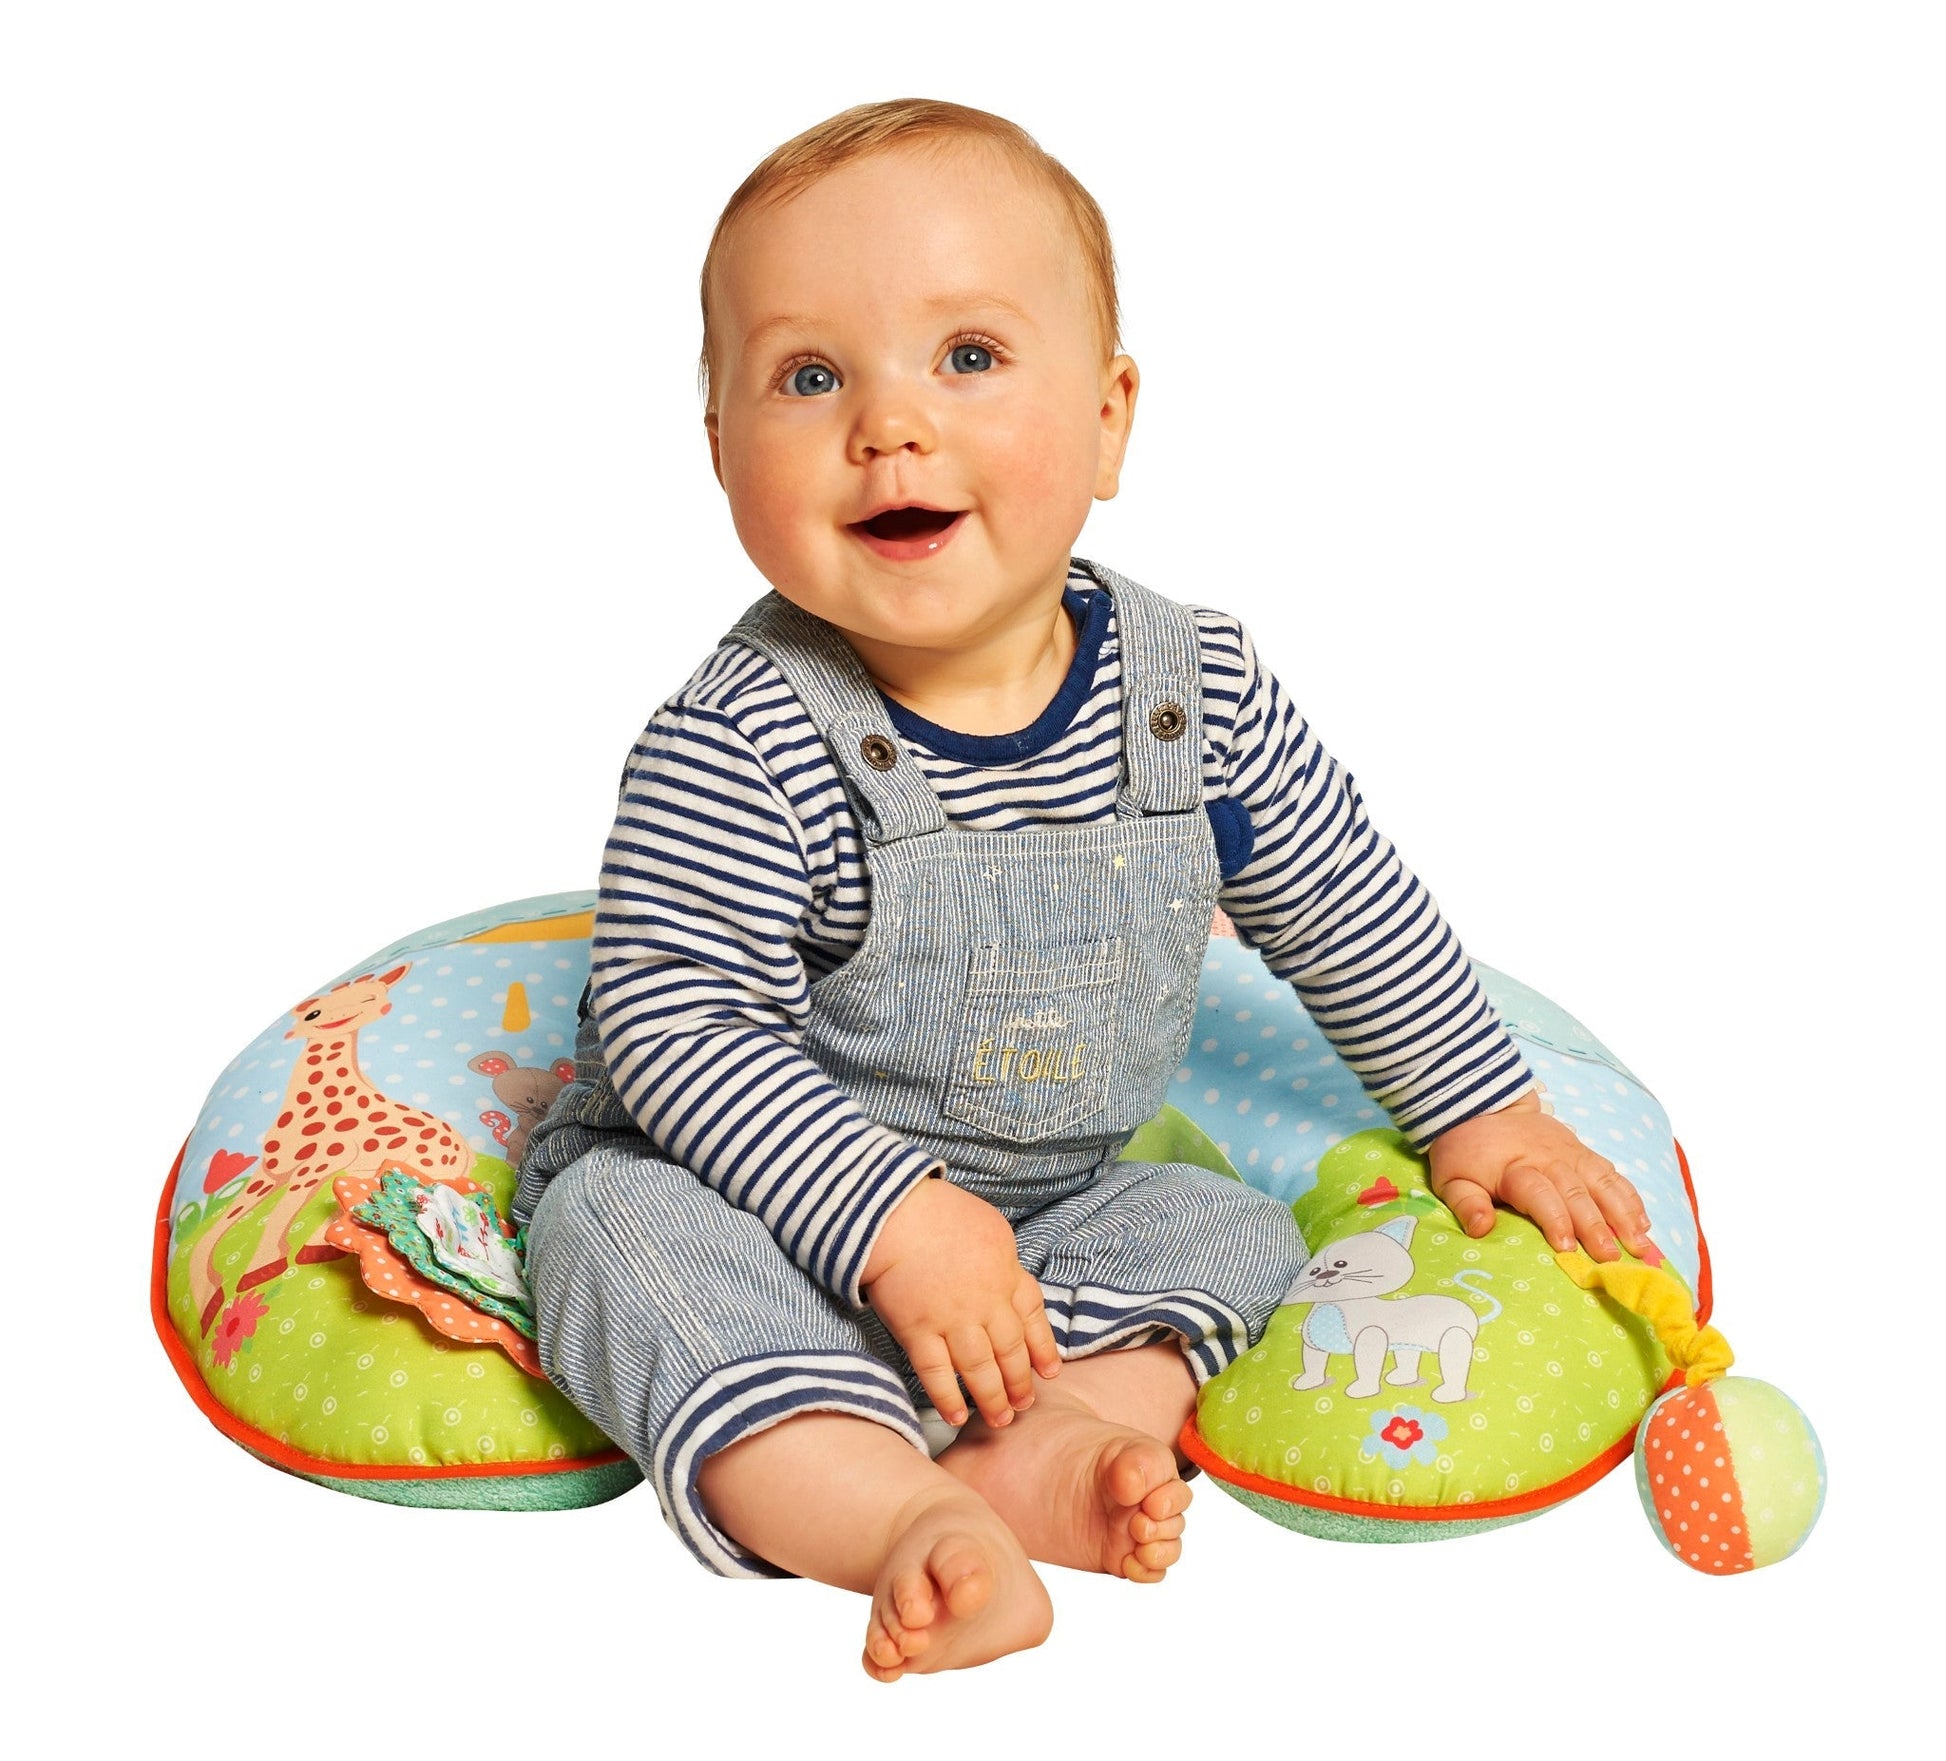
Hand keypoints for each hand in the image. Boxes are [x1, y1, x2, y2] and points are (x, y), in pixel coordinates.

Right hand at [861, 1175, 1062, 1427]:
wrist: (897, 1214)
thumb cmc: (941, 1213)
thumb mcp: (992, 1228)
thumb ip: (1004, 1260)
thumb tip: (1009, 1278)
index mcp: (1007, 1276)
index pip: (1032, 1318)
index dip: (1042, 1348)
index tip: (1048, 1371)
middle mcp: (986, 1305)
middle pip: (1010, 1351)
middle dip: (1020, 1382)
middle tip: (1024, 1405)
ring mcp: (953, 1322)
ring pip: (980, 1370)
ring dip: (993, 1398)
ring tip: (1001, 1420)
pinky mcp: (918, 1332)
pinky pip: (936, 1374)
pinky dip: (947, 1398)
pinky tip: (956, 1416)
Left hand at [1425, 1092, 1652, 1261]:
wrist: (1482, 1106)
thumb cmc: (1466, 1152)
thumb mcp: (1451, 1177)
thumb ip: (1466, 1203)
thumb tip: (1481, 1229)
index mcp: (1515, 1168)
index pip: (1540, 1194)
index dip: (1555, 1220)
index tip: (1566, 1248)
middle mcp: (1548, 1160)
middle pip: (1577, 1194)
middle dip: (1596, 1227)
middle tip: (1611, 1258)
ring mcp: (1570, 1154)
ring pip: (1602, 1183)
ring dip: (1623, 1215)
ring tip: (1640, 1245)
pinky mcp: (1583, 1152)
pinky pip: (1612, 1174)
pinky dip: (1629, 1197)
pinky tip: (1643, 1223)